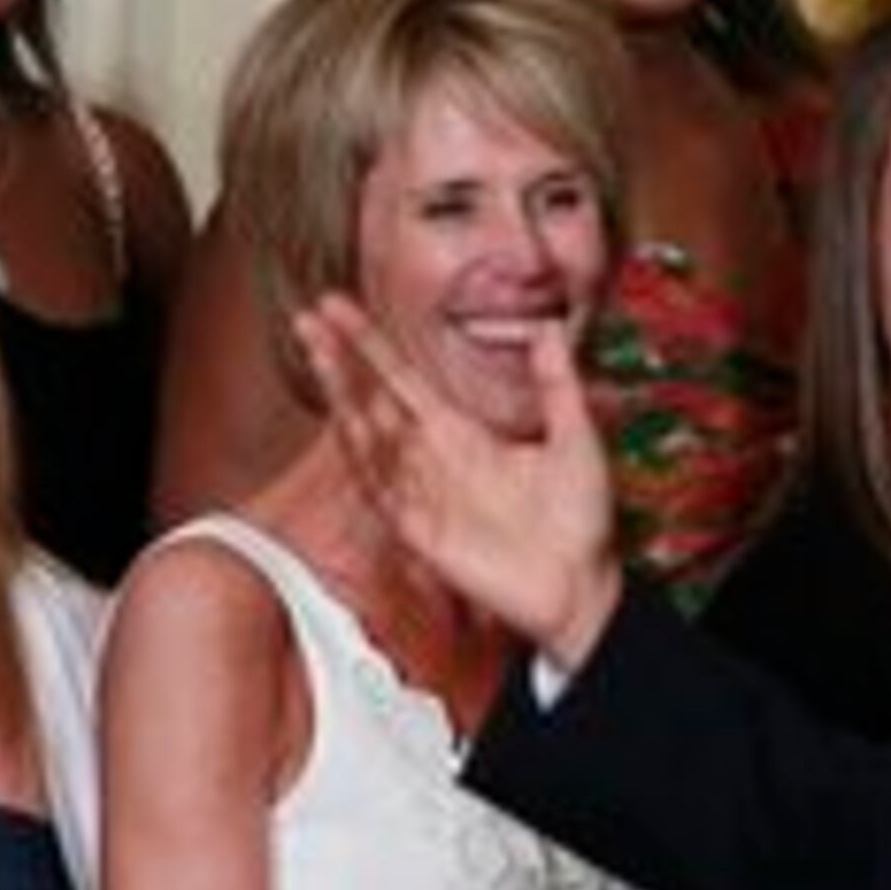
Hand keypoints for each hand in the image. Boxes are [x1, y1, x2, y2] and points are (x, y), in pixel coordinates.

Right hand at [295, 294, 622, 670]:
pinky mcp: (420, 531)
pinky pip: (382, 488)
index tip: (338, 305)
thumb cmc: (579, 518)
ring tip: (319, 351)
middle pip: (372, 400)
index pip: (401, 379)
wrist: (582, 584)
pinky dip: (365, 455)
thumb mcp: (575, 437)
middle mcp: (431, 460)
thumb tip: (546, 326)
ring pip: (368, 436)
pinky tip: (348, 419)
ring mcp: (420, 494)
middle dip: (339, 359)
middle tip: (308, 316)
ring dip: (342, 395)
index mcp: (460, 435)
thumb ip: (557, 384)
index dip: (370, 344)